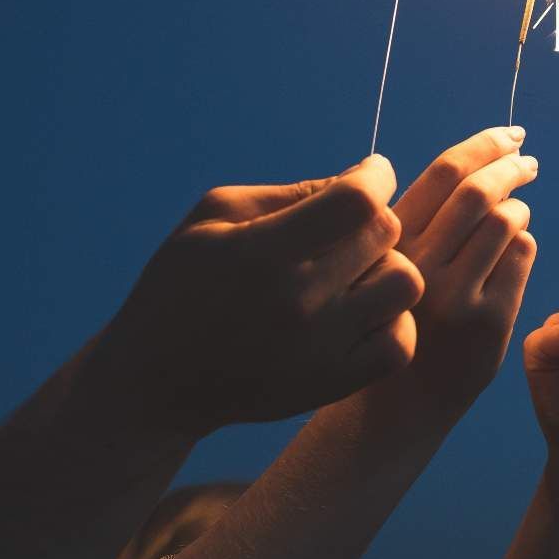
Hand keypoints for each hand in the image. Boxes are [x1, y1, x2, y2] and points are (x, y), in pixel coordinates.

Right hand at [85, 156, 423, 436]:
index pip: (357, 201)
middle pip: (385, 234)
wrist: (155, 382)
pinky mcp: (333, 384)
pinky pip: (401, 342)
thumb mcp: (213, 218)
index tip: (370, 174)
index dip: (375, 176)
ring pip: (404, 284)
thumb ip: (290, 193)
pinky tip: (362, 312)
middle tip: (347, 229)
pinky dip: (393, 320)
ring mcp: (320, 348)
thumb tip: (361, 177)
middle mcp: (297, 301)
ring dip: (386, 268)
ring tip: (354, 273)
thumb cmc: (182, 284)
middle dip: (373, 219)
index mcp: (261, 252)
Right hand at [391, 127, 538, 417]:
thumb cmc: (405, 313)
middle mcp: (418, 265)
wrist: (405, 396)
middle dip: (511, 166)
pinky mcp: (488, 320)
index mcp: (390, 241)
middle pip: (479, 191)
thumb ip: (424, 218)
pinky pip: (522, 255)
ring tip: (516, 211)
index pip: (443, 173)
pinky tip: (513, 250)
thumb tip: (477, 159)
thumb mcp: (397, 261)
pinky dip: (524, 242)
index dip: (484, 144)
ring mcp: (455, 295)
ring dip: (519, 206)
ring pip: (506, 220)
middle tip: (529, 160)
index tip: (510, 134)